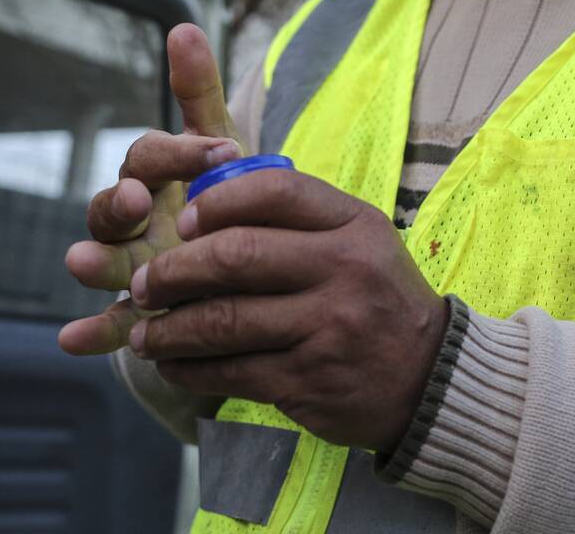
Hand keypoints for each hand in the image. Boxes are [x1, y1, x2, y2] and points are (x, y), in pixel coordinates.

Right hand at [59, 23, 242, 354]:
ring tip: (79, 261)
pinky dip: (90, 331)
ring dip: (90, 260)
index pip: (150, 154)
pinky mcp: (135, 310)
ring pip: (101, 259)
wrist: (234, 262)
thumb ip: (199, 93)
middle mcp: (131, 218)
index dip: (178, 152)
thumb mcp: (219, 146)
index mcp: (152, 175)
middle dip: (118, 203)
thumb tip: (185, 25)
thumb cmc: (220, 195)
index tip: (218, 150)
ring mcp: (128, 264)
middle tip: (135, 200)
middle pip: (110, 207)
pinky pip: (110, 321)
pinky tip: (71, 340)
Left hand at [127, 168, 448, 453]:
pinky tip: (173, 365)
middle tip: (145, 284)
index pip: (275, 192)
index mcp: (354, 225)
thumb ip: (298, 217)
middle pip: (236, 256)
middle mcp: (344, 271)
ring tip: (144, 332)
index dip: (216, 202)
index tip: (182, 222)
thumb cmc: (376, 298)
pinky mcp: (309, 381)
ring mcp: (327, 328)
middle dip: (174, 271)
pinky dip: (189, 369)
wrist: (430, 379)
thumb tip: (205, 202)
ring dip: (169, 328)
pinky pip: (231, 371)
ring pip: (223, 320)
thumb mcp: (359, 241)